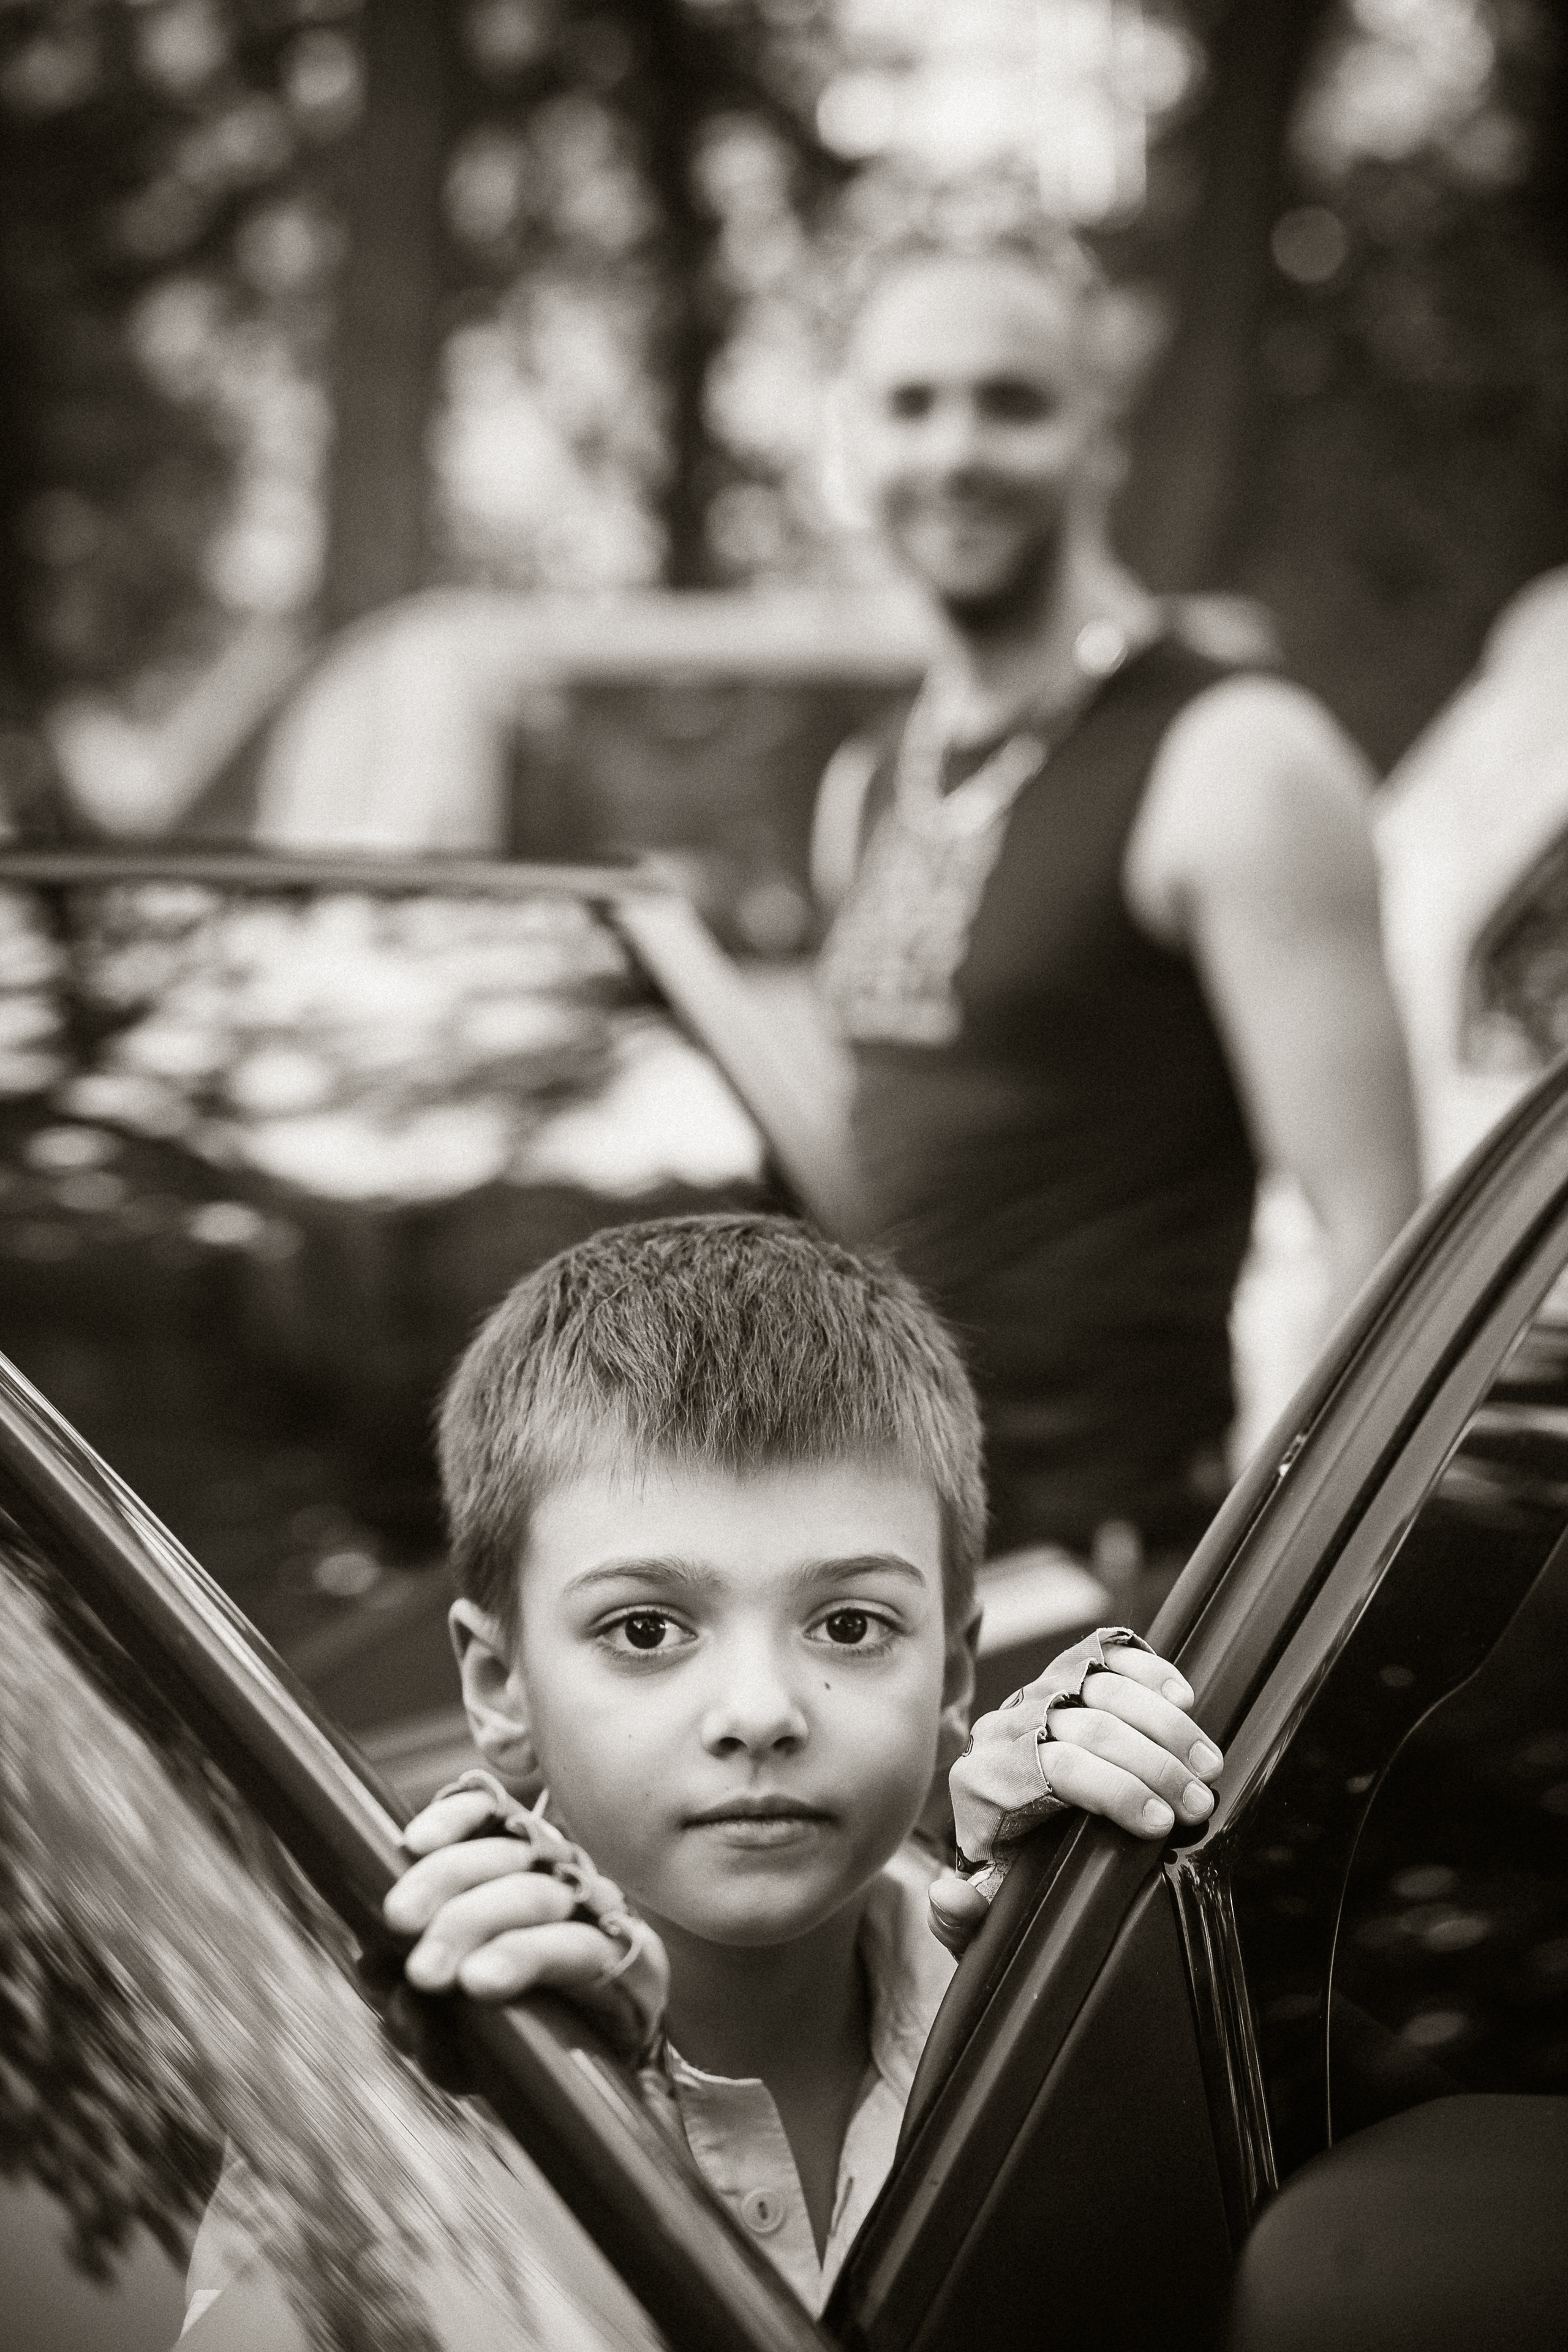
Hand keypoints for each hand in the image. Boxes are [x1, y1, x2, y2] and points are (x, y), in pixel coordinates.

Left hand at [381, 1783, 668, 2052]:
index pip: (494, 1815)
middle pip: (509, 1852)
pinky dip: (529, 1956)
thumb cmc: (520, 2037)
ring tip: (441, 1969)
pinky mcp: (635, 1963)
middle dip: (448, 1879)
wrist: (603, 2090)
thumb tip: (373, 1970)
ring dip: (481, 1922)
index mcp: (524, 1870)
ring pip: (539, 1895)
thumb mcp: (451, 2022)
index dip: (455, 1818)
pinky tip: (487, 1977)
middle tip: (399, 1923)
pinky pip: (581, 1949)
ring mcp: (602, 1917)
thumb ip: (412, 1995)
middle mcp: (565, 1879)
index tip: (410, 1844)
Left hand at [936, 1637, 1223, 1953]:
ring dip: (1165, 1725)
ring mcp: (1038, 1694)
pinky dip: (1146, 1669)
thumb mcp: (986, 1908)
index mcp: (985, 1782)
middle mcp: (1006, 1728)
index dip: (1115, 1792)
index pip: (1056, 1769)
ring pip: (1105, 1688)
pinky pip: (1106, 1655)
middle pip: (1090, 1727)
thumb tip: (947, 1895)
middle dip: (1154, 1765)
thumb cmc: (1009, 1871)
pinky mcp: (1066, 1673)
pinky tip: (1182, 1699)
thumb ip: (962, 1919)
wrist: (1011, 1824)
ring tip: (1207, 1766)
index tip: (1161, 1825)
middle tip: (1198, 1804)